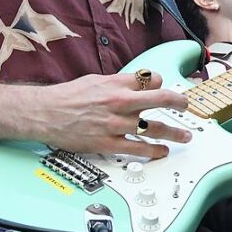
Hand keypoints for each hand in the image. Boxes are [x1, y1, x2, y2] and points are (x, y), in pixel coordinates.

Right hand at [34, 72, 190, 158]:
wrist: (45, 113)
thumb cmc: (68, 96)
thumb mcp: (97, 80)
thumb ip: (119, 83)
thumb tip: (139, 84)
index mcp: (117, 84)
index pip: (152, 80)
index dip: (160, 84)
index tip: (164, 89)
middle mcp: (120, 102)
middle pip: (160, 98)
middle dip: (179, 102)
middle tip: (186, 105)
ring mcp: (115, 124)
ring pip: (154, 127)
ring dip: (173, 132)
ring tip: (184, 135)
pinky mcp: (107, 143)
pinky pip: (137, 148)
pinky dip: (153, 150)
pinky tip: (161, 151)